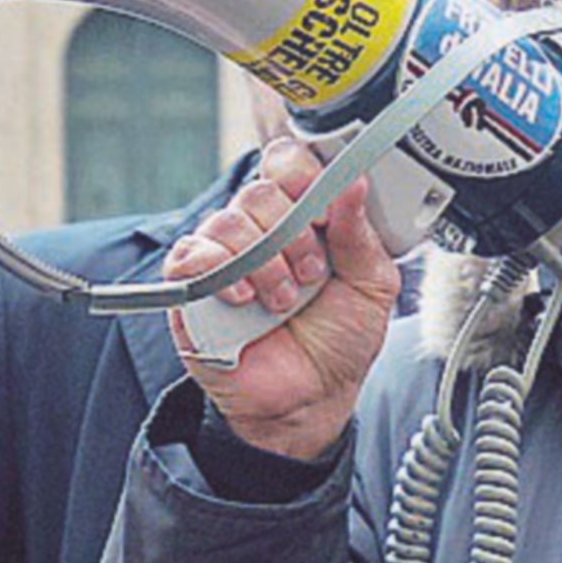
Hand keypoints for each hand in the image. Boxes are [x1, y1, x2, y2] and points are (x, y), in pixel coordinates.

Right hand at [164, 138, 400, 459]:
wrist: (312, 398)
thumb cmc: (340, 340)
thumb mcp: (371, 284)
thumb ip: (360, 234)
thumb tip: (354, 183)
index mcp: (304, 218)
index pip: (288, 163)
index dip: (303, 176)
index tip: (324, 210)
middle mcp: (262, 230)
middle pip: (259, 190)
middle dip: (292, 232)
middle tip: (312, 272)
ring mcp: (224, 255)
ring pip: (229, 221)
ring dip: (265, 262)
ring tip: (285, 299)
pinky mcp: (192, 287)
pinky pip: (191, 255)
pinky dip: (221, 273)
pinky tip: (245, 298)